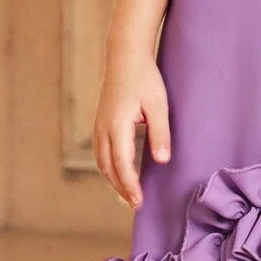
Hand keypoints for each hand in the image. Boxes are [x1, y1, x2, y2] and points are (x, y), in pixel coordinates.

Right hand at [93, 51, 170, 208]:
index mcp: (117, 126)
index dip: (130, 186)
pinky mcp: (100, 122)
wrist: (124, 55)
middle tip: (135, 205)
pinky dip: (108, 168)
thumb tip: (162, 161)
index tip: (139, 202)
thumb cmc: (144, 78)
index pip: (122, 165)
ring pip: (101, 162)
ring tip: (128, 195)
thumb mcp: (158, 105)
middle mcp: (103, 129)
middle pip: (108, 168)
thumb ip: (160, 133)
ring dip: (113, 180)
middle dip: (121, 189)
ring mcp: (98, 125)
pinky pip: (100, 152)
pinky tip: (119, 173)